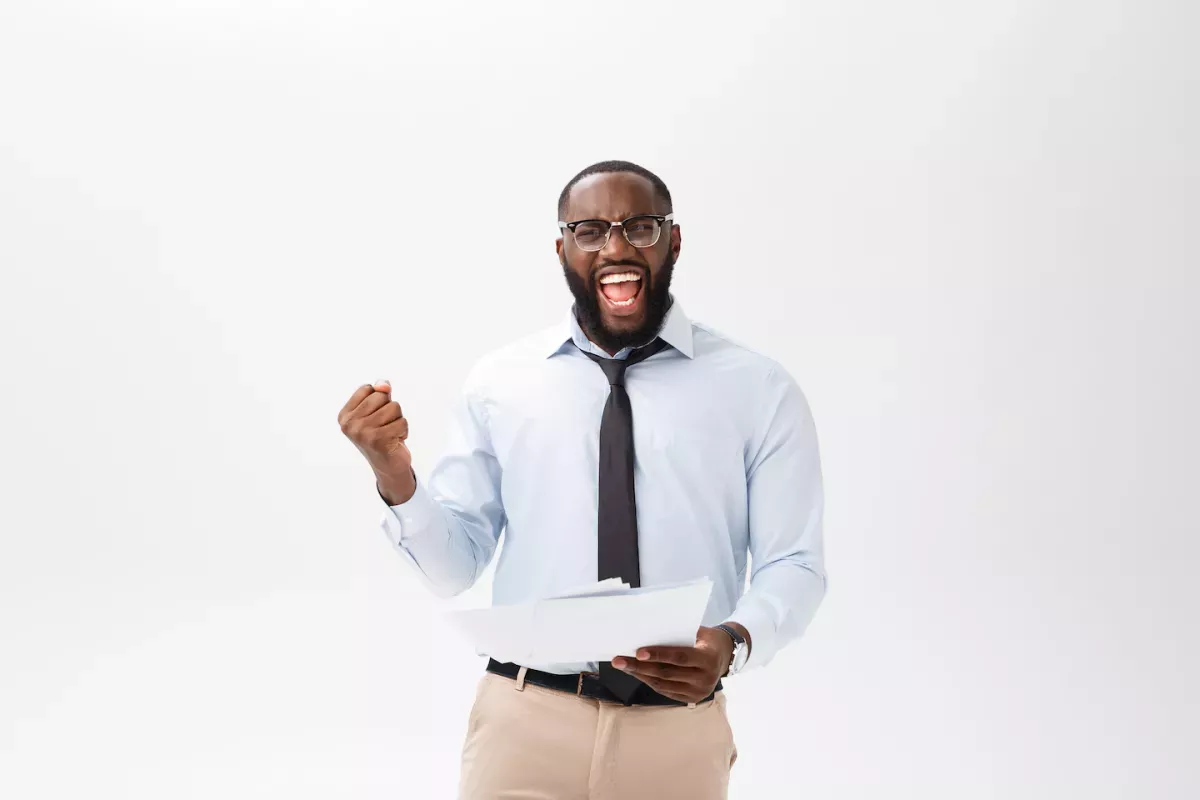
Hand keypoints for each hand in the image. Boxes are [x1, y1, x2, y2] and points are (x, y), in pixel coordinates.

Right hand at [338, 379, 415, 503]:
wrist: (388, 466)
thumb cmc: (383, 436)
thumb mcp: (377, 412)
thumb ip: (379, 394)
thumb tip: (384, 384)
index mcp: (345, 416)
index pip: (368, 388)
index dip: (379, 400)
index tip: (375, 417)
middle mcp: (350, 424)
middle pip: (381, 396)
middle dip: (390, 409)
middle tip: (385, 426)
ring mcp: (363, 433)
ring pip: (394, 407)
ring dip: (398, 420)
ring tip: (390, 433)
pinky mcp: (379, 440)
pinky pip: (402, 422)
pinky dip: (404, 430)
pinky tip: (395, 441)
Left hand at [611, 626, 736, 703]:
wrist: (725, 655)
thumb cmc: (706, 638)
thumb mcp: (699, 631)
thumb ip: (678, 634)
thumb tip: (647, 631)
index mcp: (708, 659)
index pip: (679, 657)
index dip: (658, 655)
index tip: (637, 652)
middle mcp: (705, 679)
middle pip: (666, 673)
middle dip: (639, 667)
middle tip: (618, 660)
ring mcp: (698, 692)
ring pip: (663, 685)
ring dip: (640, 675)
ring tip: (623, 666)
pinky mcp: (691, 699)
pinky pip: (665, 691)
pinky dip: (649, 681)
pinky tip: (636, 673)